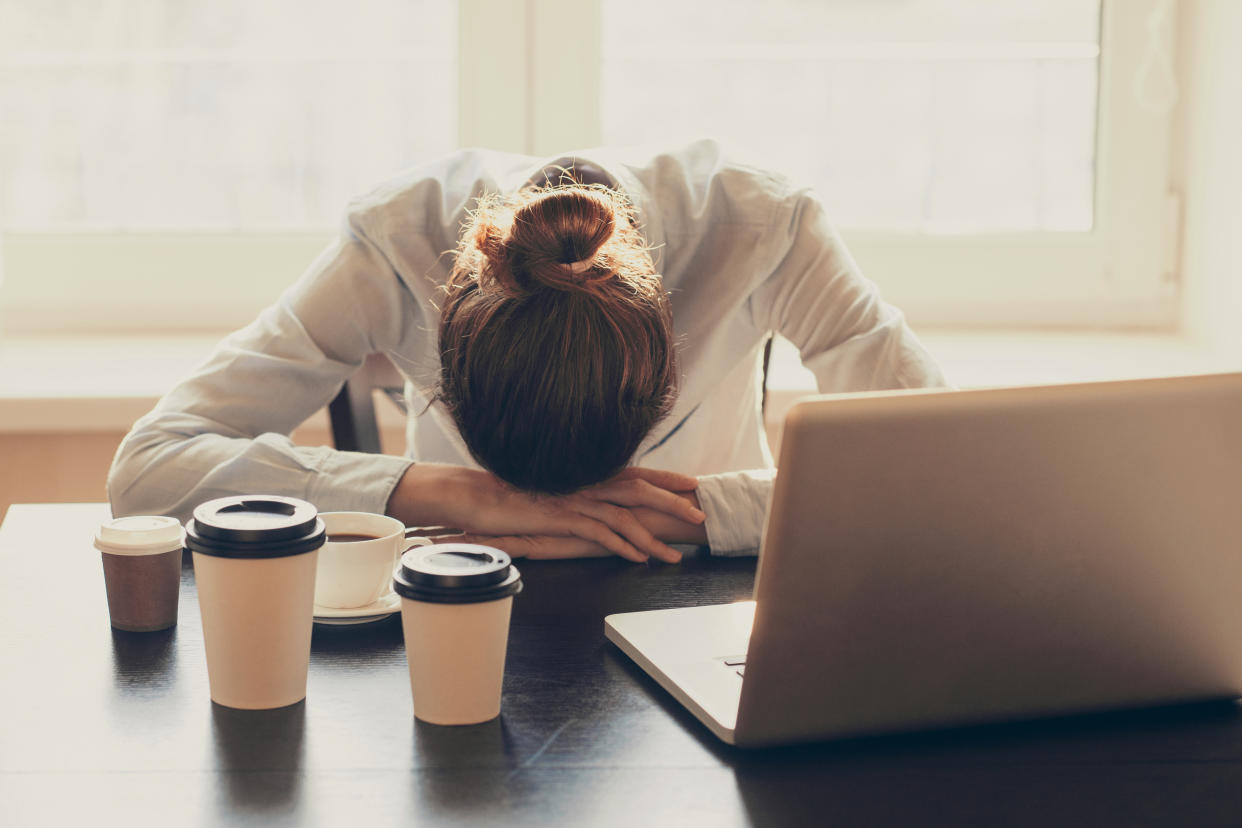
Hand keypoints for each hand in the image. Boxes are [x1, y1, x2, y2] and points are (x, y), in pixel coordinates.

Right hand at [431, 489, 708, 562]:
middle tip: (700, 515)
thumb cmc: (510, 496)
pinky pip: (600, 532)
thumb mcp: (550, 492)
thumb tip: (596, 505)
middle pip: (639, 488)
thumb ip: (575, 495)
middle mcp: (584, 482)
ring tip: (675, 554)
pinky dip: (623, 546)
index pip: (633, 472)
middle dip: (673, 502)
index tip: (691, 483)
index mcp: (585, 474)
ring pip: (625, 515)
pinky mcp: (561, 517)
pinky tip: (639, 559)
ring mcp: (574, 499)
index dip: (664, 477)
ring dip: (654, 536)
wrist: (474, 495)